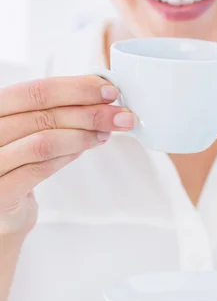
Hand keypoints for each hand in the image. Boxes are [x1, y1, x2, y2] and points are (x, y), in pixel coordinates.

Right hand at [0, 76, 134, 234]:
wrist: (1, 212)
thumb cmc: (16, 165)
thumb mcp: (31, 131)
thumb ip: (56, 113)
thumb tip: (99, 99)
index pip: (35, 91)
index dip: (76, 89)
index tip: (107, 92)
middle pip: (43, 114)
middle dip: (89, 112)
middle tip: (120, 115)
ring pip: (44, 141)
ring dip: (83, 135)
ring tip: (106, 133)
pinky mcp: (1, 192)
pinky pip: (40, 168)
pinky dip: (68, 156)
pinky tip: (87, 148)